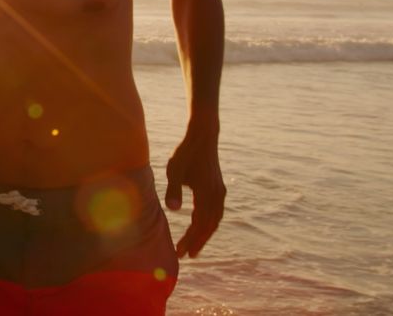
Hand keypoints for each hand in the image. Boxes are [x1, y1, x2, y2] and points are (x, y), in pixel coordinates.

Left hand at [165, 126, 225, 257]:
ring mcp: (219, 192)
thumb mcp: (174, 170)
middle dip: (197, 241)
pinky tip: (202, 226)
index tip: (181, 252)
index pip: (198, 224)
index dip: (190, 240)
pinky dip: (210, 223)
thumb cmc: (186, 152)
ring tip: (195, 246)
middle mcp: (216, 195)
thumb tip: (173, 210)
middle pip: (208, 226)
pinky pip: (217, 212)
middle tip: (186, 255)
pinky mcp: (218, 187)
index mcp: (206, 193)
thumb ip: (173, 190)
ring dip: (205, 234)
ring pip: (215, 220)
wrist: (203, 136)